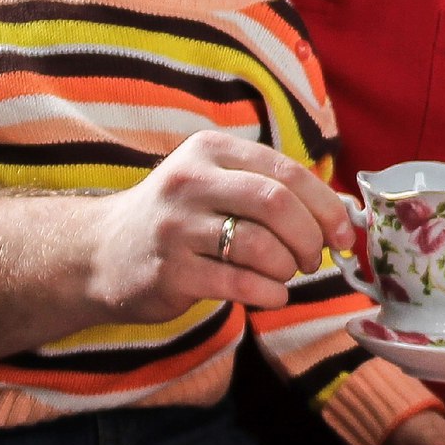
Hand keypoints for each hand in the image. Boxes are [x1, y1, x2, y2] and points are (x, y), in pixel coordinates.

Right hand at [81, 131, 356, 325]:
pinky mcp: (171, 272)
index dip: (326, 206)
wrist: (100, 252)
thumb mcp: (215, 184)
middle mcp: (191, 181)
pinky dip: (269, 293)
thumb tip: (344, 214)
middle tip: (315, 259)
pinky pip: (240, 283)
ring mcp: (177, 227)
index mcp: (211, 151)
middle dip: (310, 237)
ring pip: (261, 246)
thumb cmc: (179, 219)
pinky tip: (270, 294)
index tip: (344, 235)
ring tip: (284, 274)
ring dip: (287, 268)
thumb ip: (270, 190)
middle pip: (277, 204)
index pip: (287, 172)